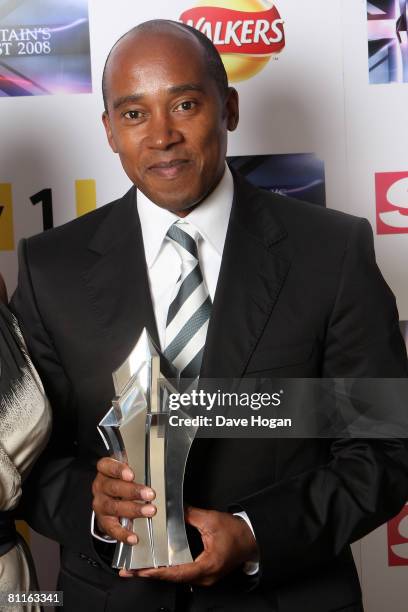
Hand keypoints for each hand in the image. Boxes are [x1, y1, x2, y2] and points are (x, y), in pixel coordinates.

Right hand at [92, 457, 155, 543]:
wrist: (109, 497)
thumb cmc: (121, 481)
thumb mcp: (126, 471)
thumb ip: (137, 469)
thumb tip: (156, 473)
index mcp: (105, 471)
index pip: (107, 466)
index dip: (118, 470)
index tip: (131, 475)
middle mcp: (100, 487)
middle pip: (114, 488)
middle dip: (133, 491)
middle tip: (150, 494)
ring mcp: (101, 504)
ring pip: (114, 507)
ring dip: (133, 509)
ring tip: (149, 511)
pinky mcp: (103, 520)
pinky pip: (112, 528)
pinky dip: (123, 533)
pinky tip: (133, 536)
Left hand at [120, 506, 258, 585]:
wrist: (251, 539)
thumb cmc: (236, 532)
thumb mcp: (212, 520)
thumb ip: (189, 515)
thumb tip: (173, 508)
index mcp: (207, 565)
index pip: (177, 572)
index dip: (157, 571)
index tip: (141, 570)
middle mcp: (204, 576)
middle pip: (173, 577)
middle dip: (150, 573)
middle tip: (129, 570)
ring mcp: (204, 577)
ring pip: (176, 577)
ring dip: (157, 572)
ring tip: (137, 568)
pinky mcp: (203, 573)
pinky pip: (182, 573)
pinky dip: (167, 569)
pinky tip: (155, 564)